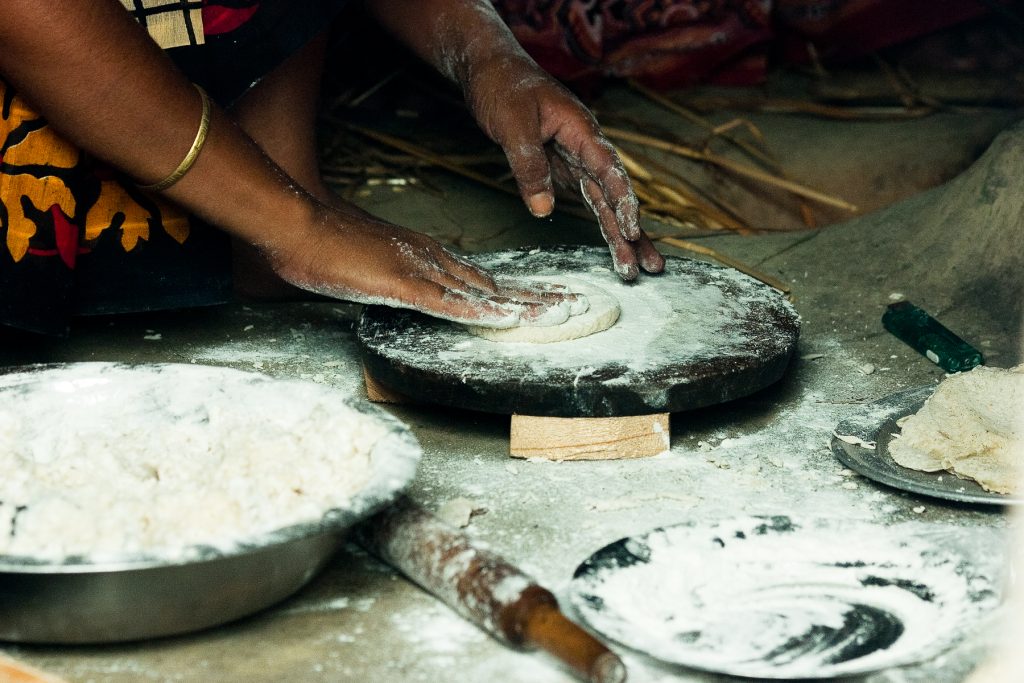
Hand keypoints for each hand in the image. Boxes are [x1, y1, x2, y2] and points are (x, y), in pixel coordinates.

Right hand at [269, 203, 580, 327]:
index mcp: (427, 256)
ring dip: (525, 304)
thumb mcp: (368, 264)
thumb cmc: (325, 243)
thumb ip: (392, 275)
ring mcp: (421, 272)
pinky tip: (510, 320)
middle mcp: (433, 261)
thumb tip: (404, 288)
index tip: (547, 300)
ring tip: (564, 312)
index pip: (482, 279)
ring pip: (485, 293)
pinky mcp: (404, 285)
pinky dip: (484, 313)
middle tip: (576, 304)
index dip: (517, 292)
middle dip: (537, 296)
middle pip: (495, 284)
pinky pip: (451, 305)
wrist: (297, 222)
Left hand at [464, 53, 664, 279]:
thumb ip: (529, 167)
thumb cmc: (504, 88)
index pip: (610, 171)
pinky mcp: (563, 167)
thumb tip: (542, 209)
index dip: (623, 202)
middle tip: (649, 267)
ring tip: (635, 266)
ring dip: (620, 233)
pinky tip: (616, 241)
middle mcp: (586, 147)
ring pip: (604, 201)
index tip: (631, 231)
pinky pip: (587, 197)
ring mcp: (577, 158)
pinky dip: (601, 219)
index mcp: (581, 131)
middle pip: (614, 195)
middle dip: (632, 232)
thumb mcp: (512, 127)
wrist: (492, 70)